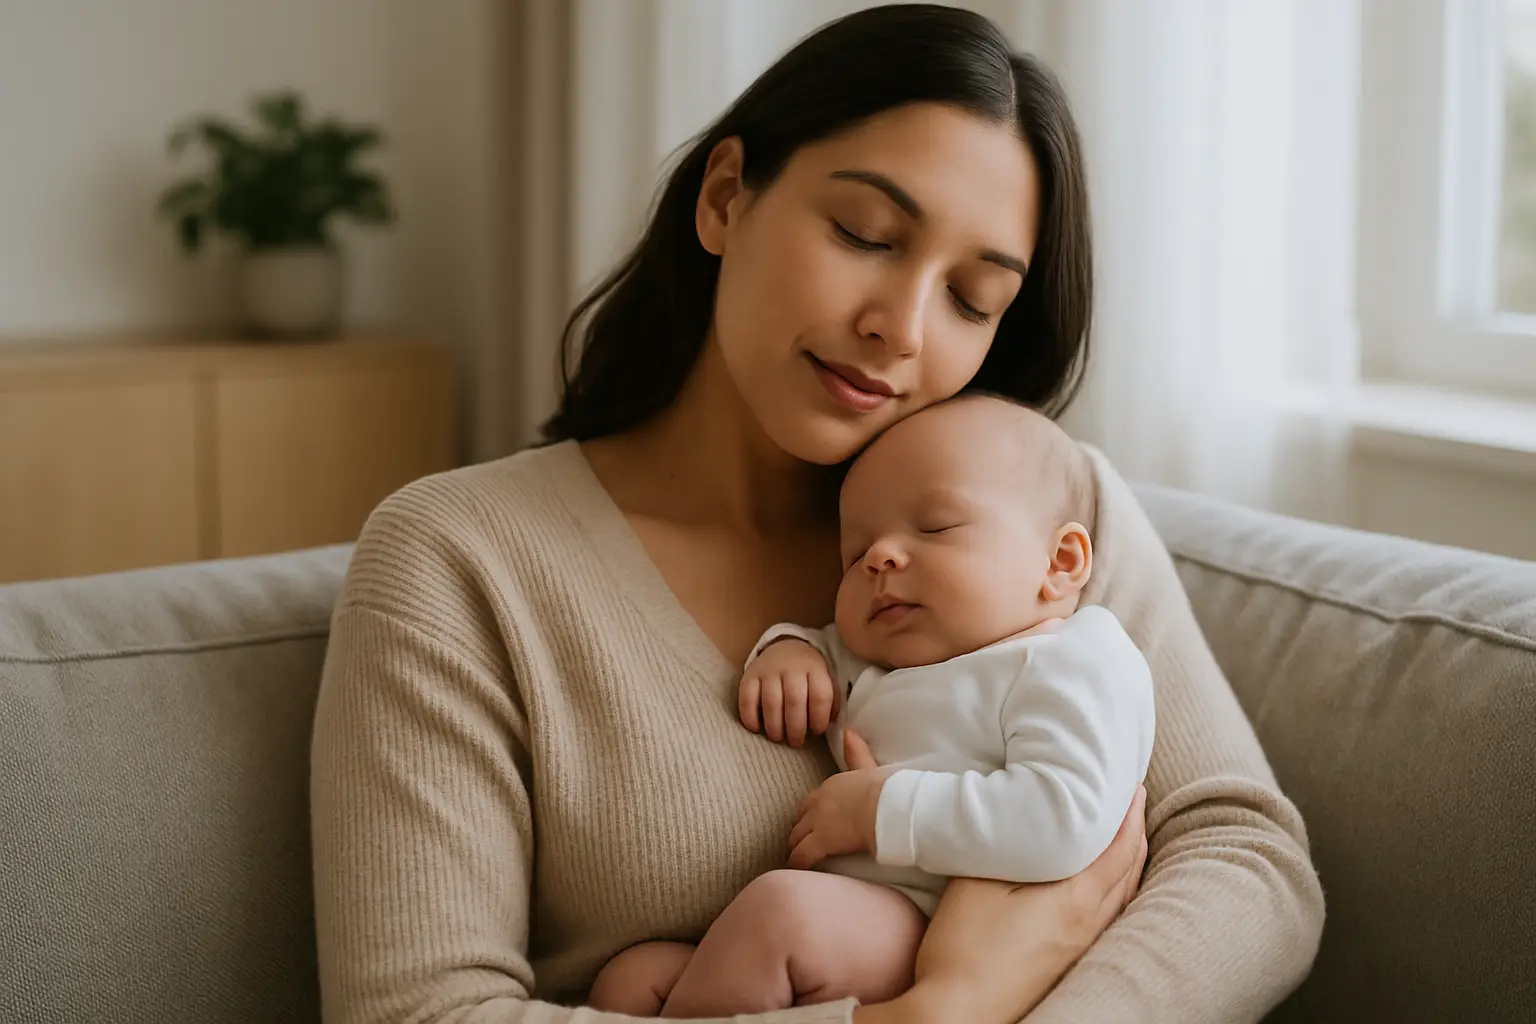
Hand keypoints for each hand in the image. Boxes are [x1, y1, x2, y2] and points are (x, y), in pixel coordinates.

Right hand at [738, 638, 838, 746]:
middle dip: (796, 728)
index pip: (820, 696)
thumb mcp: (826, 679)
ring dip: (775, 726)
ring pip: (771, 702)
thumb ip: (831, 700)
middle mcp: (792, 667)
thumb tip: (832, 724)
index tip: (817, 731)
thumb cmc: (809, 673)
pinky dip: (750, 717)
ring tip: (778, 737)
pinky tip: (756, 728)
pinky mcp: (750, 674)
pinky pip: (747, 698)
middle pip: (795, 701)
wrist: (786, 647)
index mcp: (815, 668)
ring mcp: (769, 670)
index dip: (819, 719)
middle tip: (796, 741)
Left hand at [787, 730, 896, 868]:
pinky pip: (801, 855)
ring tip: (798, 857)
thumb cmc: (886, 788)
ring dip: (797, 846)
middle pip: (800, 819)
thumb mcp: (868, 767)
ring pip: (797, 837)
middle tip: (802, 842)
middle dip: (800, 830)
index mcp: (830, 785)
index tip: (812, 822)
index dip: (810, 813)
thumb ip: (857, 752)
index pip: (811, 801)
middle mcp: (819, 802)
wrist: (888, 806)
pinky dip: (797, 863)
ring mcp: (817, 822)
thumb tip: (849, 732)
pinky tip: (797, 870)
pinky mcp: (821, 842)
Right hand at [900, 784, 1148, 1023]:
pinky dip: (1117, 889)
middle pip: (1129, 871)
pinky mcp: (1068, 963)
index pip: (1119, 848)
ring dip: (1129, 862)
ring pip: (1122, 897)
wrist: (959, 1012)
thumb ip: (1009, 845)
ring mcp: (1080, 948)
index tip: (1132, 783)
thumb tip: (1026, 815)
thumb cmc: (965, 946)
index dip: (1130, 813)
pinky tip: (1103, 889)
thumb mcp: (979, 880)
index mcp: (1076, 900)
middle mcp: (1089, 925)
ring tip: (1125, 836)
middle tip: (1134, 800)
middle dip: (1134, 832)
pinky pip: (1109, 916)